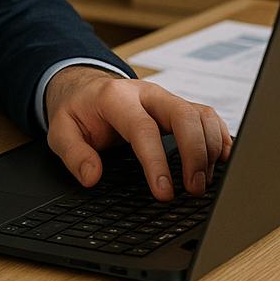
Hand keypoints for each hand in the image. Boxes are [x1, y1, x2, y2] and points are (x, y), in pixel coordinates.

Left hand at [44, 66, 231, 200]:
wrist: (85, 88)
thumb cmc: (77, 110)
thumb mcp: (60, 131)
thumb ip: (74, 154)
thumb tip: (92, 177)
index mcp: (115, 98)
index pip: (143, 128)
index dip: (156, 162)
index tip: (164, 192)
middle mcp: (146, 94)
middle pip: (183, 115)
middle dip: (195, 154)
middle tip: (193, 189)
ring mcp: (165, 98)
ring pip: (200, 115)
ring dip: (209, 149)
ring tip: (202, 182)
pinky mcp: (178, 106)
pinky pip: (207, 117)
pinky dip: (218, 138)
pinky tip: (218, 162)